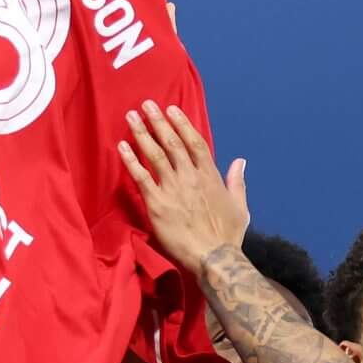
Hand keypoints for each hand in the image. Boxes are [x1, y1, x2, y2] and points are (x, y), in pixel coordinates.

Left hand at [117, 102, 247, 271]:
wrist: (213, 257)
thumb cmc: (227, 236)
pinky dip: (130, 160)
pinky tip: (121, 147)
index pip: (195, 143)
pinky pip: (141, 177)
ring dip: (142, 133)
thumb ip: (238, 181)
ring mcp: (173, 188)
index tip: (172, 110)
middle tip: (146, 105)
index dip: (182, 124)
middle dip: (159, 122)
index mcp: (210, 176)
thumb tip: (240, 161)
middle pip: (172, 143)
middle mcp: (190, 177)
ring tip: (131, 117)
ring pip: (155, 154)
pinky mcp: (157, 203)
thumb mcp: (240, 206)